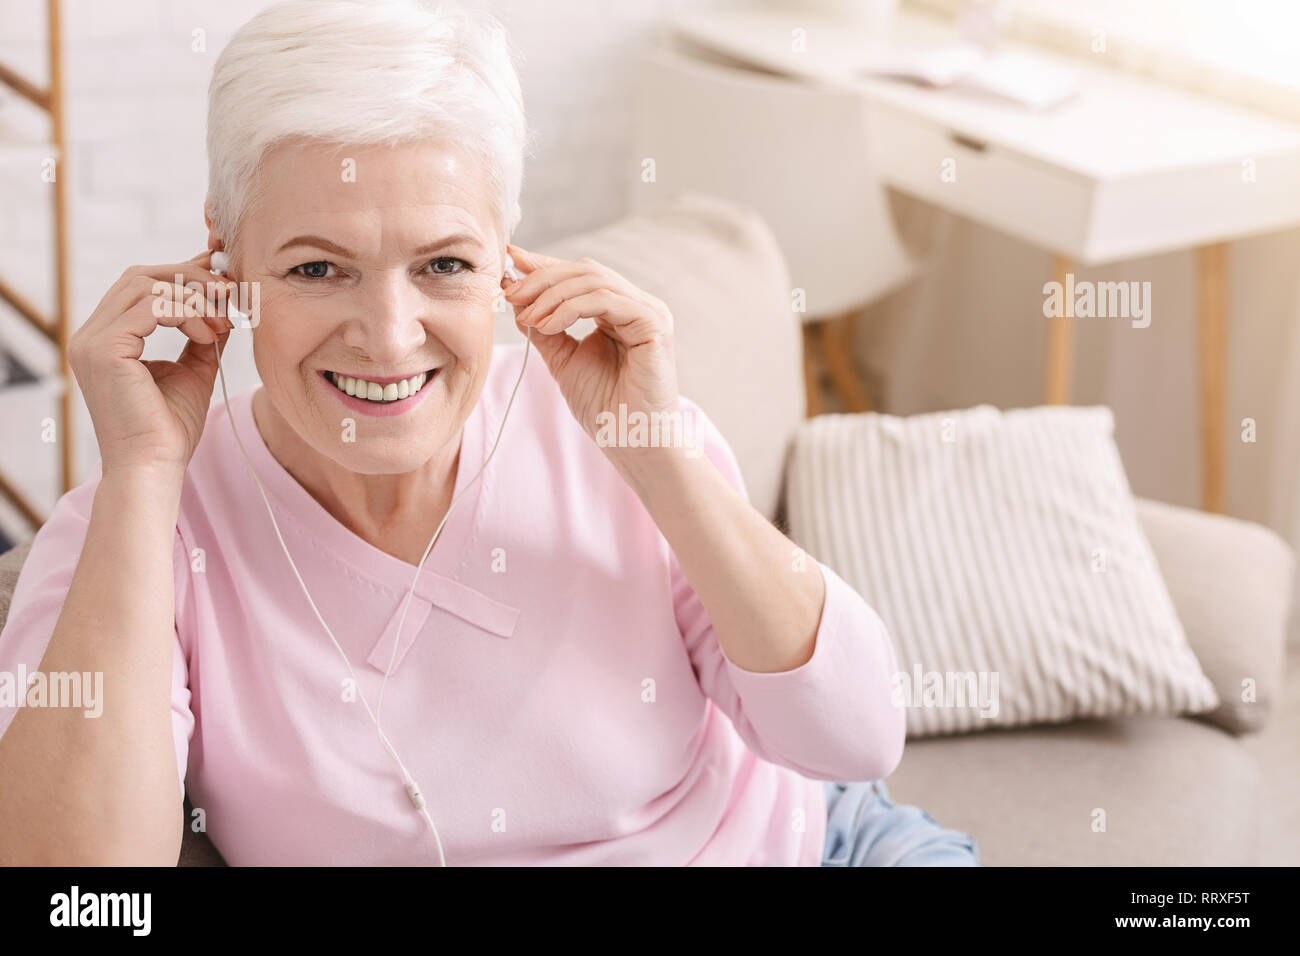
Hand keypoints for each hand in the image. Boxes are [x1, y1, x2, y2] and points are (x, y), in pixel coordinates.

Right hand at [68, 250, 235, 477]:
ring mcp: (92, 341)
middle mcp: (91, 336)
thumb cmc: (170, 429)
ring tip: (222, 323)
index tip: (224, 280)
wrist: (155, 466)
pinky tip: (207, 335)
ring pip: (146, 285)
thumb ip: (200, 335)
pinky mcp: (104, 350)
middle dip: (191, 278)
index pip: (140, 286)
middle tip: (230, 294)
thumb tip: (222, 305)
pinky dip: (186, 312)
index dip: (182, 274)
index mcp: (107, 339)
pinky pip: (150, 306)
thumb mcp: (193, 371)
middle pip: (140, 276)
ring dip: (194, 297)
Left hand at [502, 244, 679, 469]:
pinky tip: (549, 325)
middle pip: (586, 271)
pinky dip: (571, 308)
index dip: (545, 265)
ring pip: (595, 280)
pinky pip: (607, 300)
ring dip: (553, 295)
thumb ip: (545, 329)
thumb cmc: (604, 407)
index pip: (580, 276)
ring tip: (528, 317)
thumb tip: (518, 300)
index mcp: (619, 310)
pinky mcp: (654, 325)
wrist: (630, 440)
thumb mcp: (564, 360)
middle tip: (511, 293)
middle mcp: (637, 305)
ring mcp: (649, 312)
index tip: (509, 260)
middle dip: (543, 278)